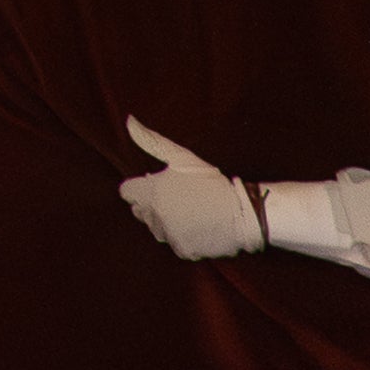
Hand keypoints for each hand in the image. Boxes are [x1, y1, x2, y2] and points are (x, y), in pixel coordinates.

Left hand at [118, 118, 260, 262]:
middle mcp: (155, 215)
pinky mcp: (183, 249)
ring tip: (190, 211)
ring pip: (157, 228)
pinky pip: (174, 243)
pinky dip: (183, 237)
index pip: (127, 192)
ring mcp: (169, 234)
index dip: (140, 188)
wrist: (242, 212)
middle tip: (177, 198)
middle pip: (140, 211)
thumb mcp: (181, 157)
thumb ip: (151, 142)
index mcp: (151, 192)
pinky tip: (198, 226)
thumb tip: (129, 121)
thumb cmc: (210, 182)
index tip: (155, 186)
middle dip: (152, 204)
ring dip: (166, 222)